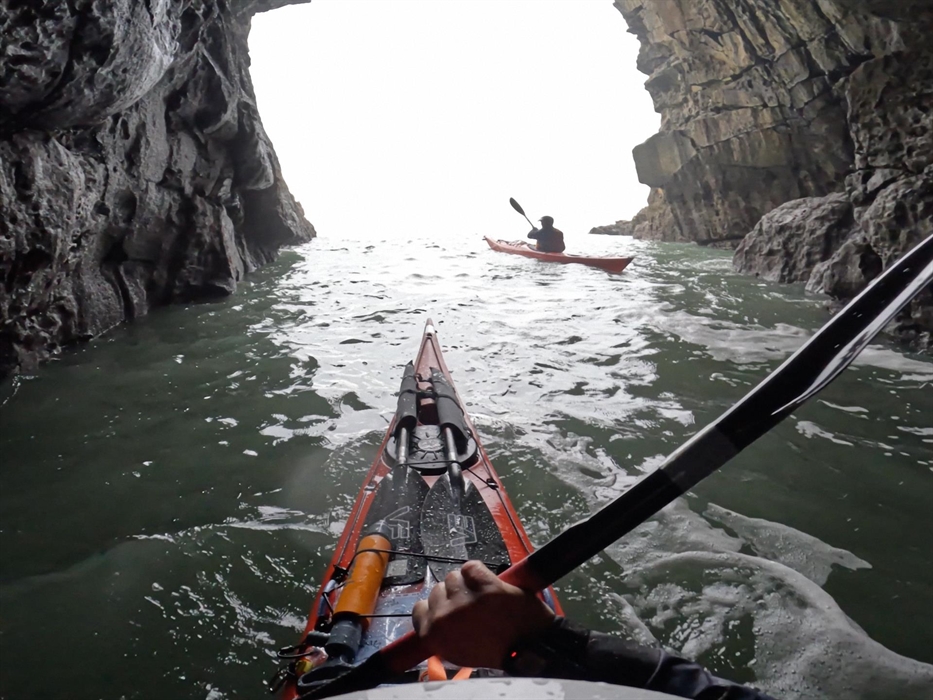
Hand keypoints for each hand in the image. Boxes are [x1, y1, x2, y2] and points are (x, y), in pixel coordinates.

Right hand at [411, 560, 555, 667]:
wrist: (528, 648)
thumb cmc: (493, 653)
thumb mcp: (457, 654)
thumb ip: (441, 635)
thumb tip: (435, 617)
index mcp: (434, 635)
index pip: (419, 609)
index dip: (434, 606)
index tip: (447, 608)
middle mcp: (444, 616)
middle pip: (437, 590)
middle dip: (453, 595)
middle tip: (470, 605)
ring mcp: (464, 600)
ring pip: (453, 577)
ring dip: (466, 583)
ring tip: (481, 595)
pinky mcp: (485, 586)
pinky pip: (471, 567)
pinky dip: (478, 571)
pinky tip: (488, 582)